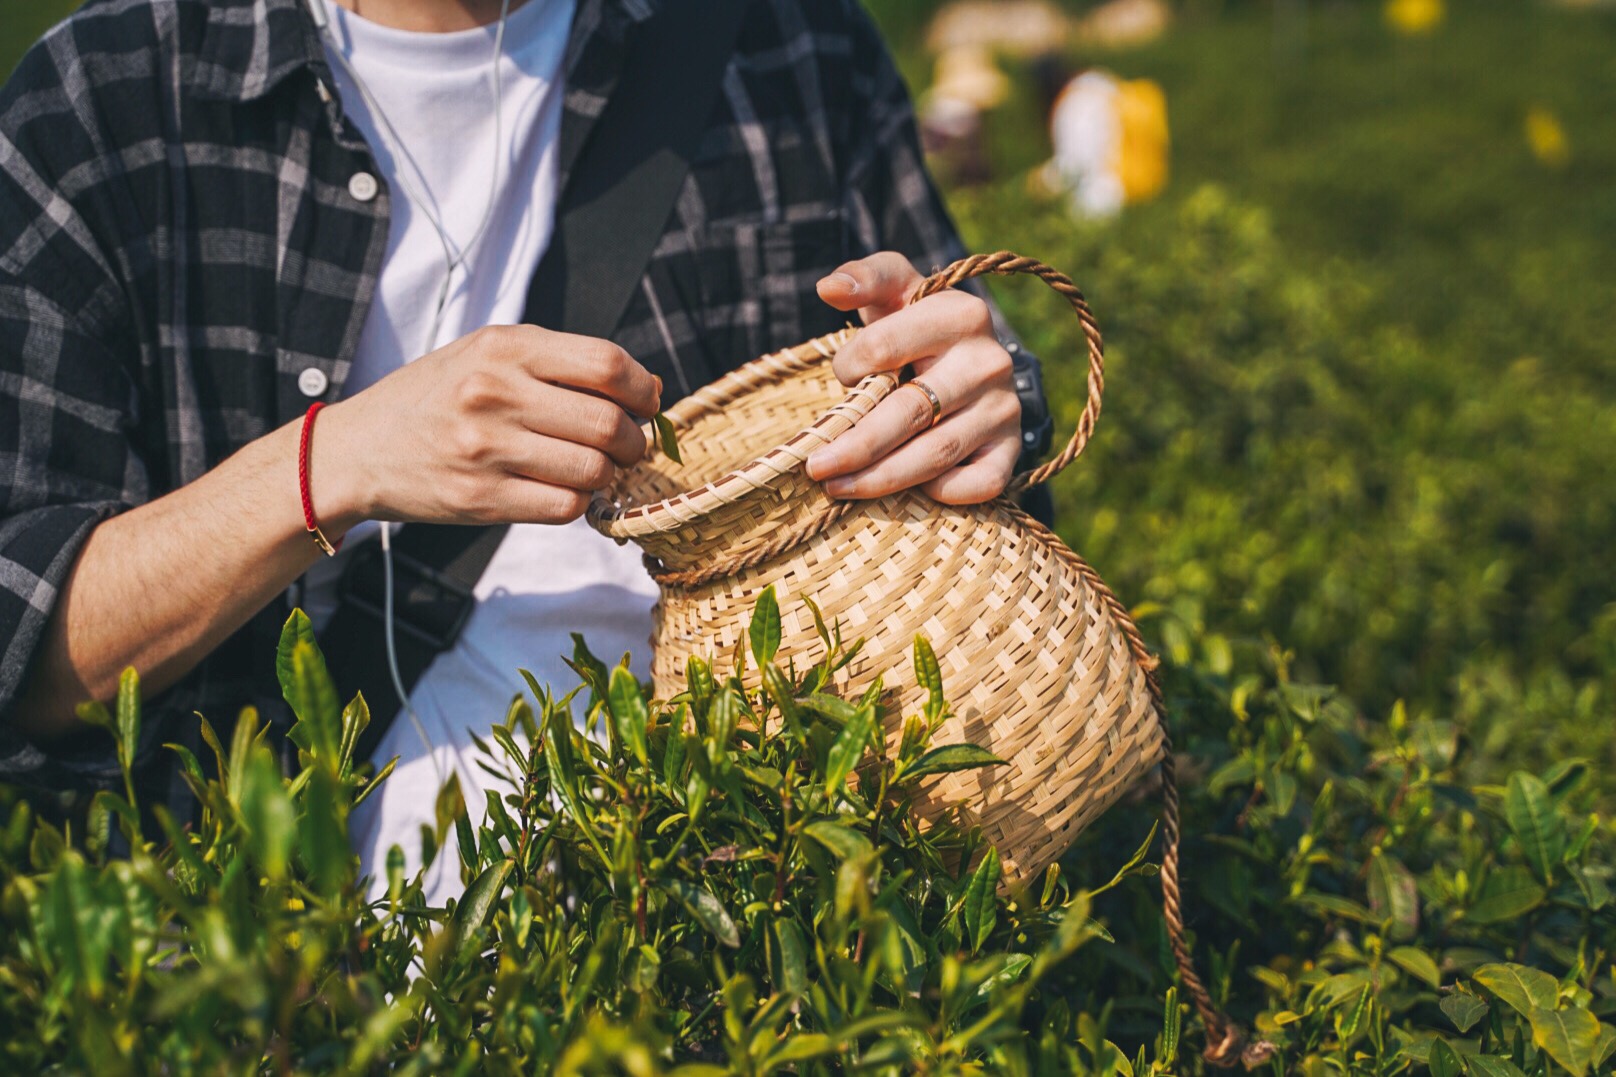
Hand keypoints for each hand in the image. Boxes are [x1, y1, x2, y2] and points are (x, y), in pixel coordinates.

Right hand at [314, 325, 660, 529]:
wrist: (358, 451)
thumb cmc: (437, 398)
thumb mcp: (487, 355)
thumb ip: (560, 363)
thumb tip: (647, 387)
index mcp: (503, 348)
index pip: (606, 364)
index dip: (643, 389)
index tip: (646, 404)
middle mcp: (494, 393)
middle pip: (608, 424)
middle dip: (634, 441)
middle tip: (629, 447)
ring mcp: (486, 449)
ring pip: (592, 470)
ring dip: (608, 475)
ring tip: (595, 469)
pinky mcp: (480, 499)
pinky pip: (564, 507)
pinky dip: (578, 502)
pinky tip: (563, 490)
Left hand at [804, 252, 1020, 503]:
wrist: (972, 356)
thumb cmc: (917, 324)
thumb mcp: (895, 289)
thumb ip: (864, 278)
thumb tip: (828, 288)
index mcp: (961, 314)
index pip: (885, 347)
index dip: (850, 367)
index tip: (840, 378)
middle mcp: (989, 361)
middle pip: (910, 411)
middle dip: (855, 445)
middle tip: (815, 466)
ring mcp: (1004, 408)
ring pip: (936, 454)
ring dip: (881, 478)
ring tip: (837, 487)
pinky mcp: (1012, 448)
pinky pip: (981, 483)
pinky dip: (945, 492)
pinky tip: (914, 491)